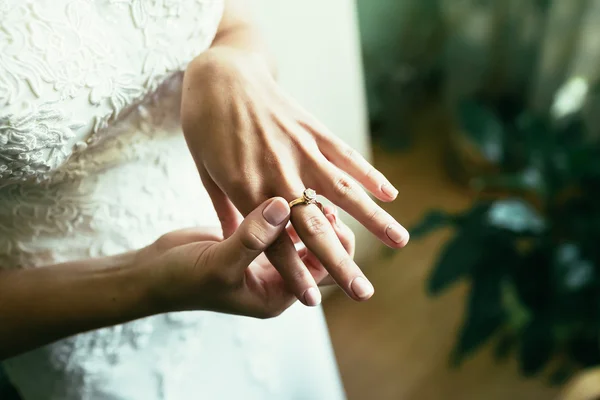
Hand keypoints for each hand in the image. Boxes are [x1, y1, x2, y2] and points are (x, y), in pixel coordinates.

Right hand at [136, 198, 354, 316]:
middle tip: (319, 198)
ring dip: (305, 214)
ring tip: (307, 187)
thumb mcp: (219, 262)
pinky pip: (278, 222)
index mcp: (277, 294)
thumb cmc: (183, 278)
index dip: (331, 243)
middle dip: (324, 227)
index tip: (324, 212)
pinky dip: (285, 207)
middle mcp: (277, 278)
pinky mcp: (252, 238)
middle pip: (318, 252)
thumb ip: (252, 237)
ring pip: (300, 234)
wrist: (152, 273)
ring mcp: (265, 258)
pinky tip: (286, 184)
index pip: (322, 271)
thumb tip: (282, 204)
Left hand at [181, 47, 408, 305]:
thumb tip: (233, 240)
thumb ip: (226, 209)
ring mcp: (301, 151)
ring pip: (343, 192)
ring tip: (402, 242)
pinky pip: (346, 155)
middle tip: (365, 292)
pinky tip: (390, 193)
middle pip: (316, 228)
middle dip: (342, 264)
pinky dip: (369, 174)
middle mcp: (279, 175)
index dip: (295, 273)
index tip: (315, 301)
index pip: (275, 243)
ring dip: (375, 219)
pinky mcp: (313, 129)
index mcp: (247, 191)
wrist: (219, 73)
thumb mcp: (205, 171)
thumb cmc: (205, 124)